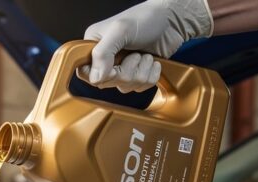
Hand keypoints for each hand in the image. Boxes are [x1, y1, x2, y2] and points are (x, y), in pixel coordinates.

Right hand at [78, 0, 212, 92]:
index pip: (85, 73)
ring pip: (125, 87)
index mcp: (93, 46)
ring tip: (145, 54)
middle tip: (134, 54)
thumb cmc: (146, 18)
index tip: (114, 67)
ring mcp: (121, 67)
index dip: (100, 75)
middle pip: (107, 83)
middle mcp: (105, 59)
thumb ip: (103, 53)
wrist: (172, 21)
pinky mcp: (136, 74)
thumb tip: (95, 78)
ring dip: (140, 72)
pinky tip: (152, 62)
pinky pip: (140, 88)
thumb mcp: (120, 30)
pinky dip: (150, 76)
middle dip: (126, 71)